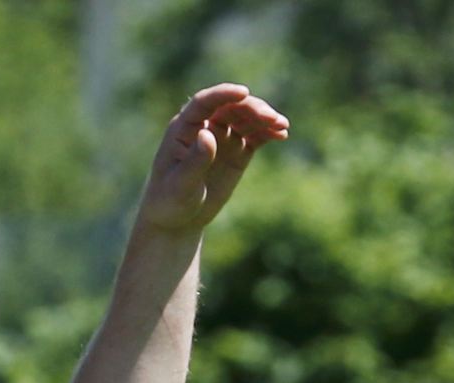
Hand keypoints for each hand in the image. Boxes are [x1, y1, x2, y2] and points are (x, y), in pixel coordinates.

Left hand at [134, 85, 288, 239]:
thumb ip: (194, 160)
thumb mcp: (181, 184)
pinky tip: (281, 135)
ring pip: (246, 118)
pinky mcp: (237, 150)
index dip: (223, 94)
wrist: (178, 220)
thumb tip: (207, 134)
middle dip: (252, 109)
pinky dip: (269, 133)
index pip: (204, 103)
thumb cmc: (170, 202)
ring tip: (282, 126)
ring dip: (265, 118)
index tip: (244, 92)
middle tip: (271, 119)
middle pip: (231, 107)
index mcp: (183, 128)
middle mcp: (204, 126)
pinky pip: (255, 135)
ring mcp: (222, 137)